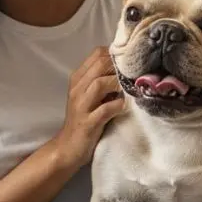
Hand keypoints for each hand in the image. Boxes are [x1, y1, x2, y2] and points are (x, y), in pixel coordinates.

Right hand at [53, 47, 124, 170]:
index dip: (115, 54)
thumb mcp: (90, 95)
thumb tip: (126, 68)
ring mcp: (81, 106)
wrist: (67, 147)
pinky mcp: (88, 123)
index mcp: (78, 78)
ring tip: (130, 88)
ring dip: (117, 84)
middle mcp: (78, 88)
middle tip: (134, 73)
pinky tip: (124, 106)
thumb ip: (102, 80)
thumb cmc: (84, 118)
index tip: (130, 60)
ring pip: (99, 84)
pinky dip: (116, 106)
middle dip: (119, 67)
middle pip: (99, 65)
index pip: (97, 54)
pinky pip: (104, 110)